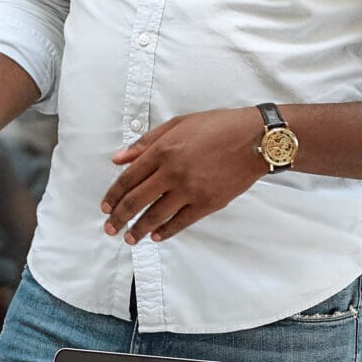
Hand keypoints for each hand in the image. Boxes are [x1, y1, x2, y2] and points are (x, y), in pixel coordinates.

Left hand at [101, 109, 268, 243]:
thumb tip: (118, 158)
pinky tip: (156, 236)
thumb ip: (145, 142)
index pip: (129, 177)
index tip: (105, 206)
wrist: (256, 140)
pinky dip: (166, 231)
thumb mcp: (178, 124)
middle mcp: (173, 172)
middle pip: (137, 200)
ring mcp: (191, 190)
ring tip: (129, 237)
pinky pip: (181, 222)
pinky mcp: (208, 203)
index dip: (113, 194)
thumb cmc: (218, 126)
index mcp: (164, 150)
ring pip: (156, 215)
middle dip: (119, 217)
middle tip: (110, 228)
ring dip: (139, 229)